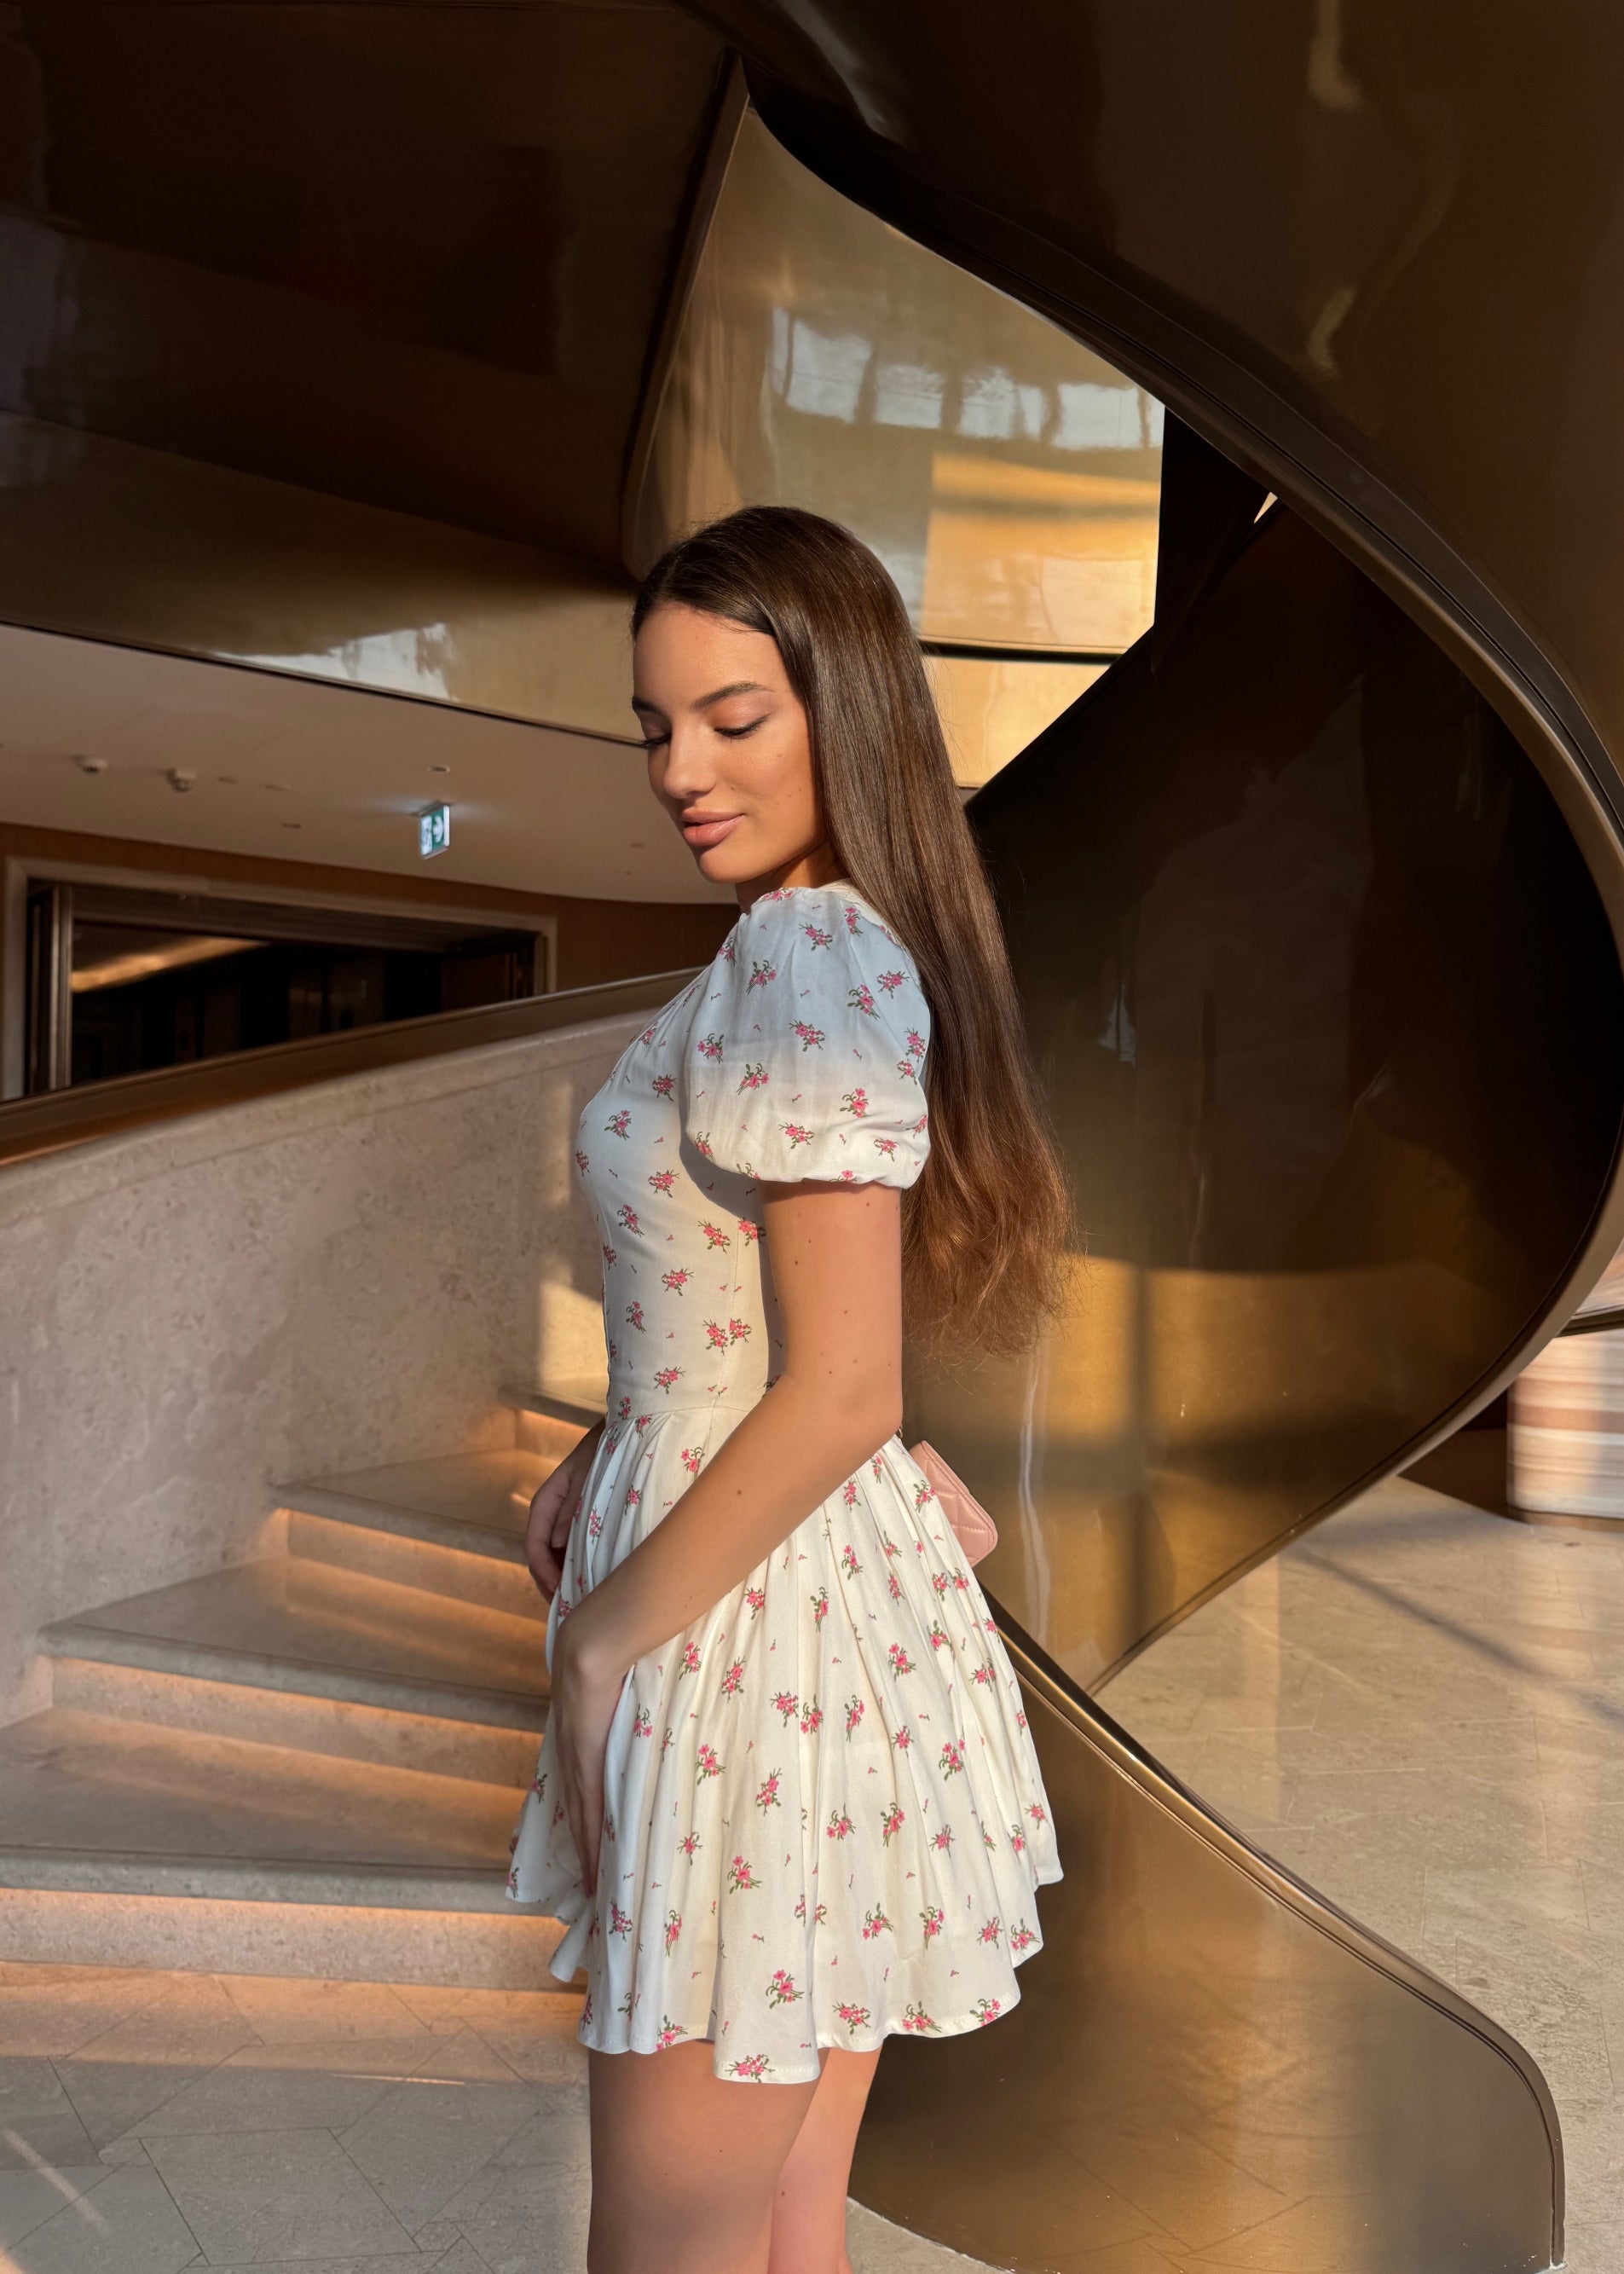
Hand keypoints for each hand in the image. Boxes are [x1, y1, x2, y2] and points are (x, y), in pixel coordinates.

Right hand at [525, 1422, 604, 1602]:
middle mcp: (549, 1515)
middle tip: (568, 1610)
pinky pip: (569, 1553)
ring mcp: (562, 1521)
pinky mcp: (577, 1525)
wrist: (623, 1435)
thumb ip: (571, 1507)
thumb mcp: (588, 1476)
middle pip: (540, 1559)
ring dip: (561, 1582)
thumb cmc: (605, 1452)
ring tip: (578, 1606)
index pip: (534, 1545)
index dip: (542, 1573)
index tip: (559, 1591)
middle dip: (550, 1586)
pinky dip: (573, 1571)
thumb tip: (557, 1544)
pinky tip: (589, 1585)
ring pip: (553, 1560)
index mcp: (545, 1502)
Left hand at [548, 1616, 625, 1895]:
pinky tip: (596, 1872)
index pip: (579, 1782)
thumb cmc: (612, 1647)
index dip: (582, 1814)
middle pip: (575, 1810)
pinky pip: (589, 1815)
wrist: (596, 1640)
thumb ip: (630, 1692)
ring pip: (580, 1820)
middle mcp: (569, 1750)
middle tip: (589, 1881)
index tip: (585, 1841)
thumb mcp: (620, 1676)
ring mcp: (575, 1759)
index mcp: (577, 1730)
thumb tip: (650, 1690)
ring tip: (594, 1888)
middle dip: (581, 1846)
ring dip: (587, 1855)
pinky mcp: (587, 1765)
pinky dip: (591, 1846)